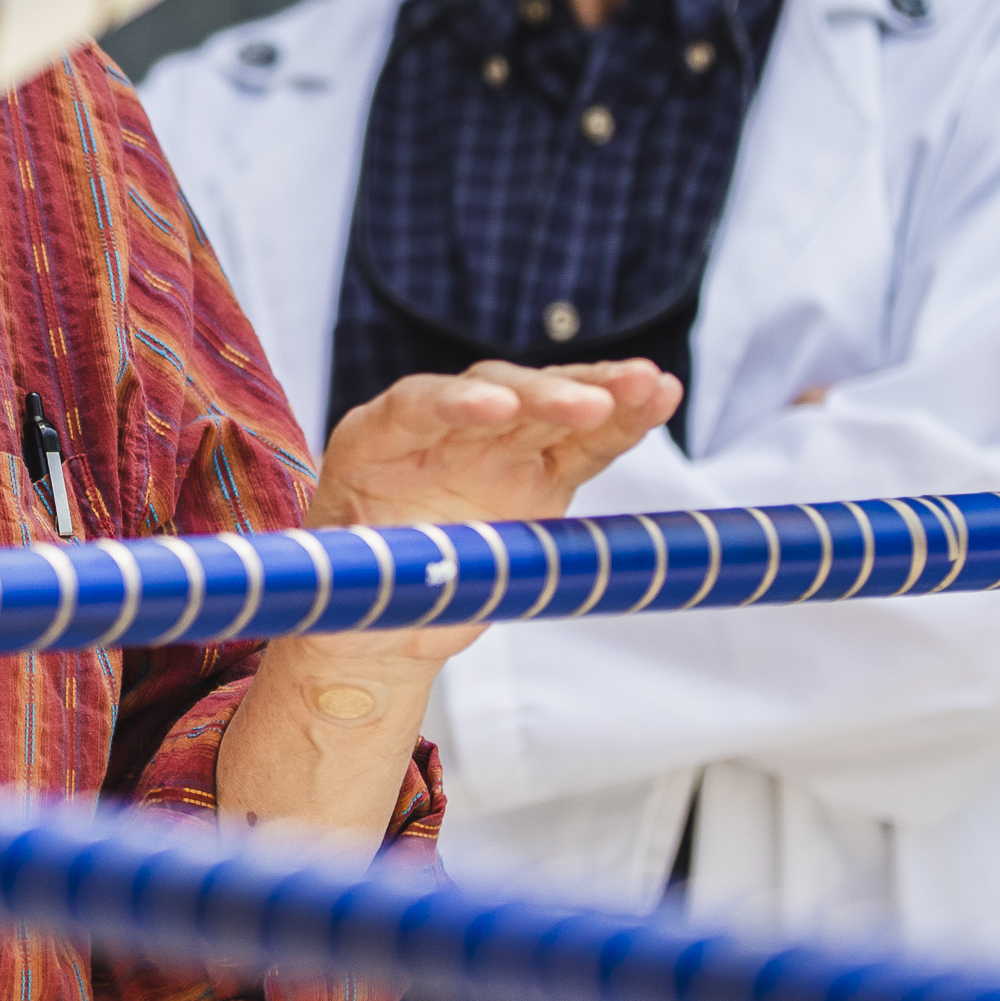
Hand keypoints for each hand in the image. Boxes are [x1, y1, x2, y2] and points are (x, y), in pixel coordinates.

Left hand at [307, 358, 679, 662]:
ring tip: (647, 384)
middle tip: (591, 404)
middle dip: (542, 396)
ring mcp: (493, 448)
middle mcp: (439, 433)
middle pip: (494, 394)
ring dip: (598, 392)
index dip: (457, 402)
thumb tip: (376, 582)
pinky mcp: (539, 474)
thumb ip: (365, 575)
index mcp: (373, 444)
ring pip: (548, 408)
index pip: (416, 406)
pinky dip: (622, 422)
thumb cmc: (354, 596)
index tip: (497, 407)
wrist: (383, 616)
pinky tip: (661, 397)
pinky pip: (584, 442)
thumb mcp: (339, 590)